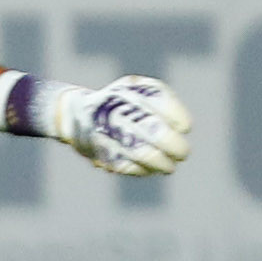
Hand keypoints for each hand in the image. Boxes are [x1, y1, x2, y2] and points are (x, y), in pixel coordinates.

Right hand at [33, 74, 193, 178]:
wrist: (76, 115)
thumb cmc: (121, 103)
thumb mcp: (140, 90)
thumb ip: (166, 101)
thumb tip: (183, 128)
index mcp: (130, 90)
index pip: (162, 104)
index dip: (178, 118)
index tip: (185, 127)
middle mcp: (117, 108)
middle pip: (155, 131)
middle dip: (175, 146)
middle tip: (183, 153)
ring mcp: (108, 132)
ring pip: (143, 153)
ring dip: (162, 163)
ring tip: (170, 167)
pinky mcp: (101, 153)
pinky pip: (129, 166)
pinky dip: (144, 170)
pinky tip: (150, 169)